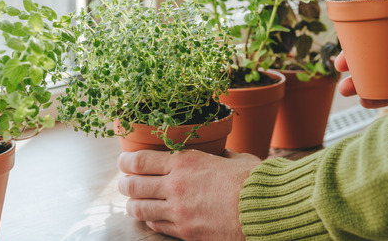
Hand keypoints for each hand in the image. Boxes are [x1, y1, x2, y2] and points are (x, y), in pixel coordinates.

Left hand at [117, 149, 260, 239]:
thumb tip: (221, 155)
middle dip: (124, 183)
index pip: (140, 161)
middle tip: (124, 182)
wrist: (264, 210)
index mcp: (185, 162)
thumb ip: (220, 156)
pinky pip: (157, 226)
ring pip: (139, 209)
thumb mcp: (234, 158)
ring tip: (134, 202)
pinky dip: (151, 221)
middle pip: (133, 185)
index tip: (123, 162)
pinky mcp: (185, 232)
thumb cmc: (253, 181)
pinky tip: (153, 217)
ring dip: (133, 204)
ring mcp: (178, 211)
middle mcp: (176, 186)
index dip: (126, 162)